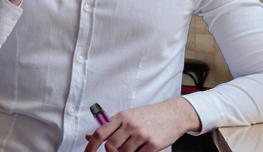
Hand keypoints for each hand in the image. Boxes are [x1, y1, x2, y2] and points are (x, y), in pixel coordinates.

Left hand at [84, 98, 201, 151]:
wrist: (174, 114)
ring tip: (135, 145)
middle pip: (110, 146)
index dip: (91, 146)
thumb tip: (88, 136)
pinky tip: (143, 146)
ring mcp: (142, 135)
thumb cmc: (150, 116)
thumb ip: (110, 127)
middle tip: (119, 149)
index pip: (100, 132)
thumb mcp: (129, 117)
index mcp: (123, 116)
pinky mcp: (152, 145)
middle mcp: (131, 124)